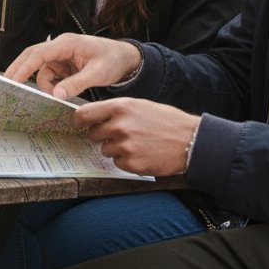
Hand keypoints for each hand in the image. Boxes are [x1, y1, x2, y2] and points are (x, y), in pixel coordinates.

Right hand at [4, 33, 141, 97]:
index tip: (12, 79)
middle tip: (8, 86)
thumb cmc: (113, 60)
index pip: (38, 53)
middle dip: (20, 70)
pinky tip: (58, 94)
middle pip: (32, 56)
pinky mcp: (63, 64)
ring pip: (41, 70)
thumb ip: (76, 84)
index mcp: (66, 43)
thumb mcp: (97, 74)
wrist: (125, 58)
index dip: (23, 66)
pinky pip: (49, 75)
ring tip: (57, 97)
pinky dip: (51, 86)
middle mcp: (59, 47)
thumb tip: (56, 95)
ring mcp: (60, 56)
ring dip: (44, 85)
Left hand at [73, 98, 199, 176]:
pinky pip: (117, 163)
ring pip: (105, 150)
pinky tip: (140, 153)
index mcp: (120, 107)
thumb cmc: (165, 120)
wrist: (191, 140)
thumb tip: (93, 116)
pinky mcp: (132, 164)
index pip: (84, 114)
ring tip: (135, 143)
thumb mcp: (138, 105)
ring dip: (114, 148)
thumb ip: (115, 110)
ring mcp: (125, 146)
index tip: (78, 124)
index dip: (78, 120)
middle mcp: (119, 126)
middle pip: (93, 134)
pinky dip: (125, 160)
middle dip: (101, 136)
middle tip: (117, 135)